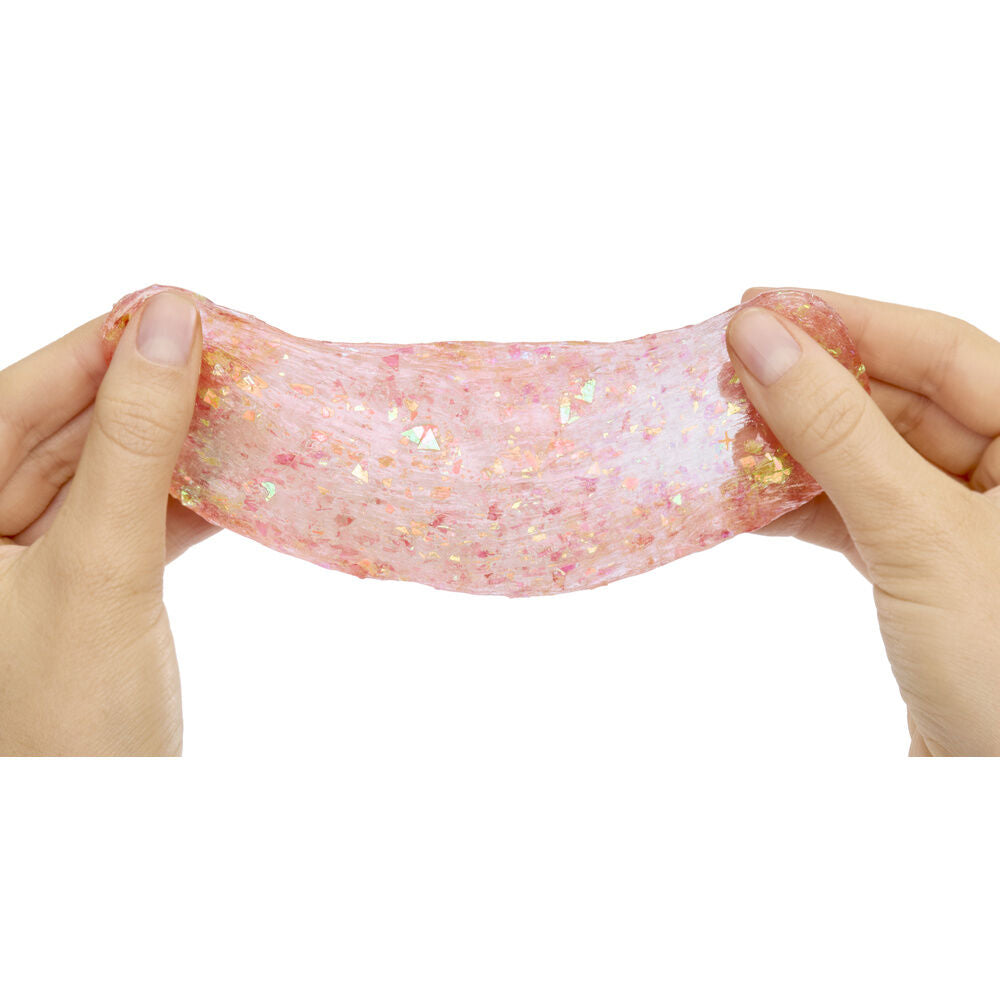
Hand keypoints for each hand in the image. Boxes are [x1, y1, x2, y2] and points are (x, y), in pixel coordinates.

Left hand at [0, 292, 213, 753]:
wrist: (100, 842)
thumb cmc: (72, 721)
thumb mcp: (100, 568)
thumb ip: (133, 443)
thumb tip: (170, 322)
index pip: (15, 399)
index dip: (101, 346)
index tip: (182, 307)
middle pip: (65, 431)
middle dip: (149, 395)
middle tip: (231, 358)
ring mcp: (29, 566)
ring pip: (105, 475)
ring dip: (175, 447)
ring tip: (244, 413)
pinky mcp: (81, 594)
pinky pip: (130, 523)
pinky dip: (182, 502)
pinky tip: (234, 482)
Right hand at [726, 288, 999, 755]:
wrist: (996, 791)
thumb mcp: (918, 529)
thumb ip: (837, 429)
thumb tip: (757, 338)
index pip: (938, 347)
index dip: (844, 321)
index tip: (756, 307)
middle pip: (896, 399)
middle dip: (808, 389)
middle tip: (724, 374)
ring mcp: (966, 520)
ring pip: (868, 457)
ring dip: (795, 449)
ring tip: (723, 435)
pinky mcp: (925, 568)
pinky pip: (857, 511)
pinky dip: (802, 505)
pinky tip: (748, 501)